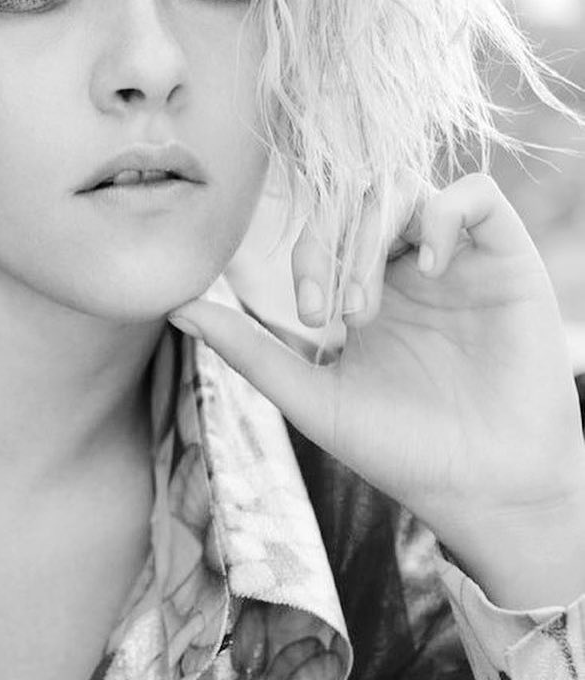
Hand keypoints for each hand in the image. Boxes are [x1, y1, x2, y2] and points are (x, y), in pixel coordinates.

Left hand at [169, 173, 584, 607]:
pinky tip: (429, 266)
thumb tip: (173, 308)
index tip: (311, 316)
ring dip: (373, 237)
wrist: (484, 490)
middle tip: (336, 314)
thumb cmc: (399, 448)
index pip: (322, 228)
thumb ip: (247, 349)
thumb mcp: (310, 395)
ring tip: (370, 309)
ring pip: (403, 189)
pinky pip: (475, 195)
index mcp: (361, 285)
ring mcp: (455, 256)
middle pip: (356, 199)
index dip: (307, 255)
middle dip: (333, 246)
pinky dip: (443, 215)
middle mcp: (405, 262)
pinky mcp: (506, 258)